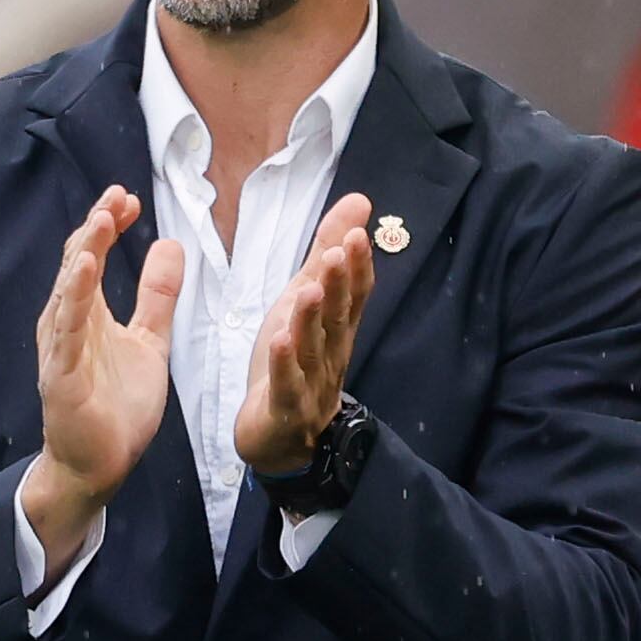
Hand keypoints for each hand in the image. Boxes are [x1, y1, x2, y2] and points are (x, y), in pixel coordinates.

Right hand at [22, 188, 181, 573]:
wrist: (101, 464)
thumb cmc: (116, 406)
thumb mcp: (150, 341)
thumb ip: (156, 297)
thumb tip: (170, 245)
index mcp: (87, 313)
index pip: (92, 256)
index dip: (108, 225)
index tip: (129, 199)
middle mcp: (67, 323)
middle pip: (77, 263)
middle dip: (96, 228)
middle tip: (117, 197)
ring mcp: (61, 348)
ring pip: (69, 290)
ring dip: (84, 253)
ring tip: (100, 220)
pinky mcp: (63, 374)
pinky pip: (67, 330)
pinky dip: (73, 297)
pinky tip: (83, 268)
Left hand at [235, 195, 375, 474]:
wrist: (281, 439)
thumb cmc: (296, 362)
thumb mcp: (307, 301)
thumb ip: (328, 253)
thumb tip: (360, 201)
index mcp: (336, 329)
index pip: (354, 296)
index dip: (357, 266)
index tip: (359, 234)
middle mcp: (330, 354)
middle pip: (337, 317)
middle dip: (340, 283)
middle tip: (341, 250)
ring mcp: (310, 384)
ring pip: (313, 348)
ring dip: (312, 318)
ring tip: (310, 287)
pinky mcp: (284, 409)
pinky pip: (286, 385)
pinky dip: (284, 364)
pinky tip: (281, 341)